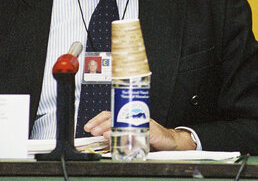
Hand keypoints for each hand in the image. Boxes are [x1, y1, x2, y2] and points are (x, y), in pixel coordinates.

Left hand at [82, 112, 196, 150]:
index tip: (88, 126)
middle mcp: (133, 117)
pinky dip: (128, 132)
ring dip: (110, 127)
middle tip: (92, 130)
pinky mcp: (149, 128)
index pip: (110, 114)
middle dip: (101, 123)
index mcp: (128, 118)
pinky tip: (121, 135)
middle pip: (114, 115)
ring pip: (123, 120)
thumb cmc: (152, 139)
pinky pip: (137, 129)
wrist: (170, 142)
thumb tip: (105, 140)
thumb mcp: (131, 139)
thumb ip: (119, 139)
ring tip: (102, 133)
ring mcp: (141, 122)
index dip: (98, 119)